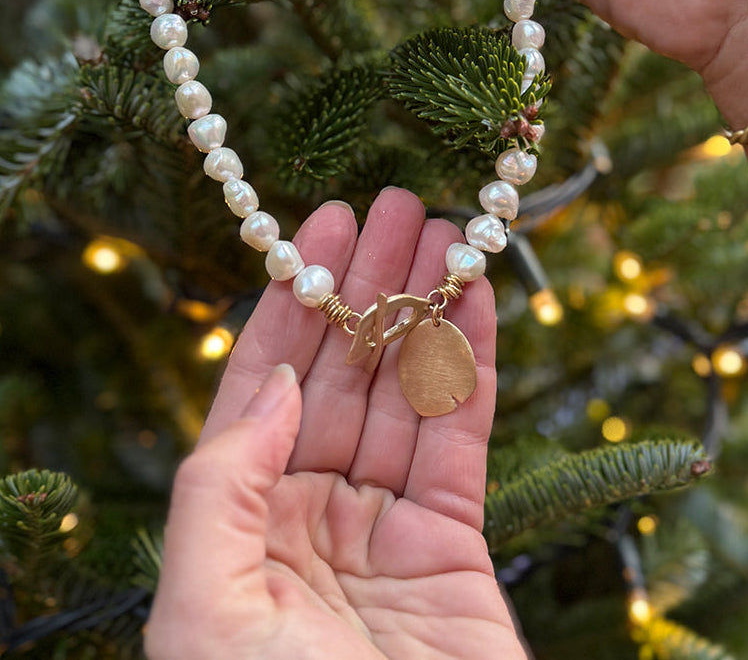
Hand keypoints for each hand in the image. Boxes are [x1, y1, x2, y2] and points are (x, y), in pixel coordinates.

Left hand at [145, 188, 525, 659]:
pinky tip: (477, 297)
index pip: (260, 389)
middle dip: (366, 287)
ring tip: (445, 230)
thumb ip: (220, 485)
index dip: (289, 303)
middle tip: (395, 204)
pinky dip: (472, 363)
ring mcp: (382, 526)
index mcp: (237, 527)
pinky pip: (462, 435)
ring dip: (424, 308)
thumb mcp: (202, 609)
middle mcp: (306, 514)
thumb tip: (272, 383)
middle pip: (339, 373)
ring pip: (404, 391)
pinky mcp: (454, 543)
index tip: (315, 230)